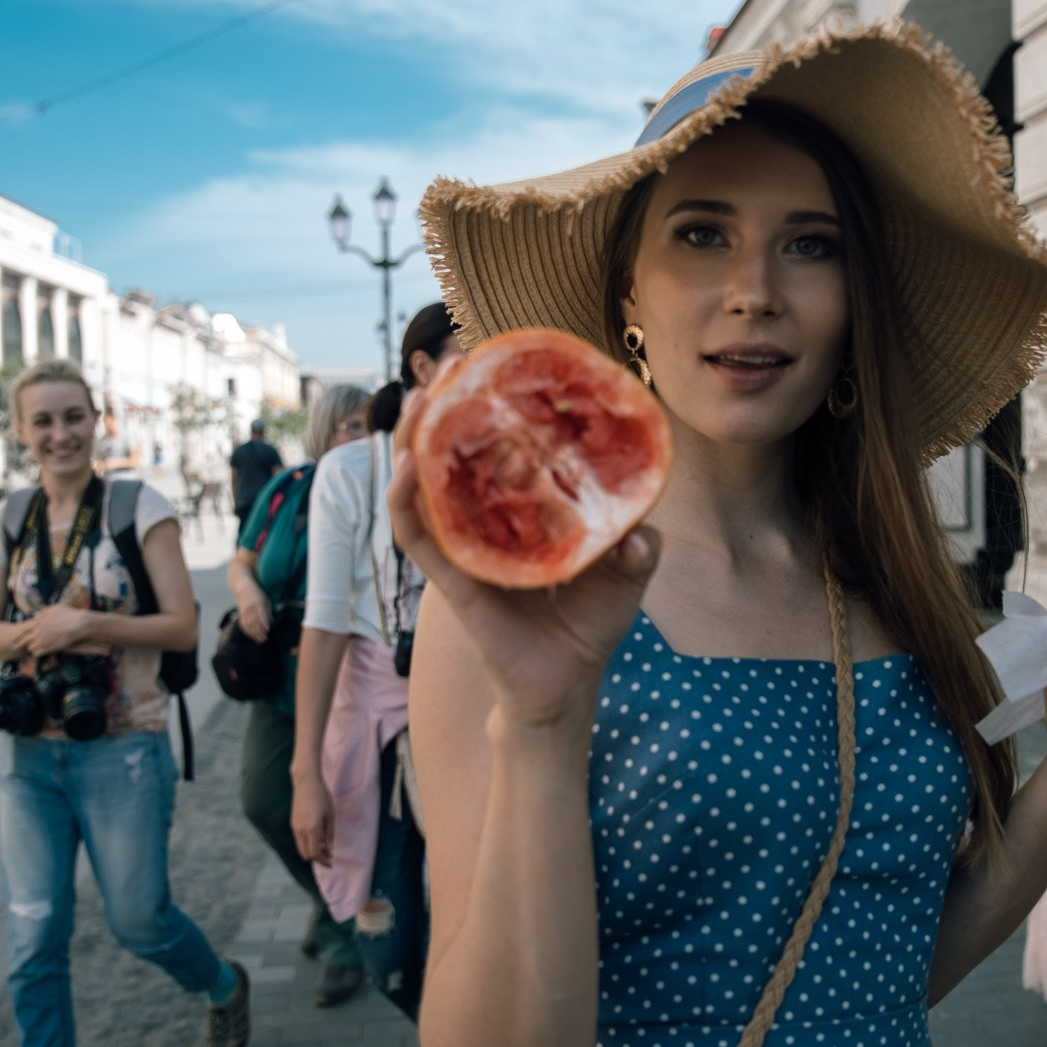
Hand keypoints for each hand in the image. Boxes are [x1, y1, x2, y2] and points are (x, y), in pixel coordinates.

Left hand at [12, 604, 94, 656]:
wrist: (79, 624)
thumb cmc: (70, 614)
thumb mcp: (56, 608)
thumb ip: (44, 612)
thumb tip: (35, 615)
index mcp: (38, 622)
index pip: (23, 630)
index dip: (22, 634)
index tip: (22, 637)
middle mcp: (37, 632)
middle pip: (23, 640)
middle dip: (23, 643)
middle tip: (24, 646)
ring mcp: (42, 640)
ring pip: (30, 648)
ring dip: (32, 648)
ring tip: (37, 648)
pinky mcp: (48, 648)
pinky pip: (37, 653)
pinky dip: (39, 653)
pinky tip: (43, 652)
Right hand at [237, 588, 271, 642]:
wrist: (244, 589)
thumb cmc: (258, 595)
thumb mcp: (266, 601)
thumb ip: (268, 612)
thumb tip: (272, 623)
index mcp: (258, 602)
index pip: (261, 614)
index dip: (264, 622)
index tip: (268, 629)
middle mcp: (250, 607)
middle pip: (254, 621)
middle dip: (260, 631)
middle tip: (265, 638)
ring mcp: (244, 611)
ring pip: (248, 625)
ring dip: (254, 634)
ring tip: (260, 640)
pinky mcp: (240, 614)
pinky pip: (243, 625)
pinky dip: (248, 632)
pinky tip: (252, 637)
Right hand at [292, 774, 334, 865]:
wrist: (306, 782)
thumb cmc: (322, 797)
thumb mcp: (330, 815)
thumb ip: (329, 834)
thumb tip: (329, 849)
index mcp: (312, 829)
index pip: (315, 853)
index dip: (323, 861)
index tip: (331, 862)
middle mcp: (301, 830)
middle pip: (306, 855)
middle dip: (317, 858)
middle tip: (328, 856)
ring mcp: (295, 827)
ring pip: (301, 848)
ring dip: (311, 851)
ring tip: (324, 847)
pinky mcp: (293, 823)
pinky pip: (299, 840)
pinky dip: (307, 844)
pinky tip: (317, 838)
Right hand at [387, 376, 661, 729]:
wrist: (568, 687)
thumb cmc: (592, 624)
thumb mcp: (629, 574)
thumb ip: (639, 546)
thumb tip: (638, 533)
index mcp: (522, 507)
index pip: (499, 444)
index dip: (491, 402)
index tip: (494, 359)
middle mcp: (485, 520)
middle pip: (451, 452)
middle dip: (444, 406)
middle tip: (450, 363)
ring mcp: (464, 548)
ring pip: (423, 484)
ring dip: (414, 439)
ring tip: (421, 399)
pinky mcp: (453, 581)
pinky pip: (419, 535)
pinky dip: (407, 500)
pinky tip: (409, 464)